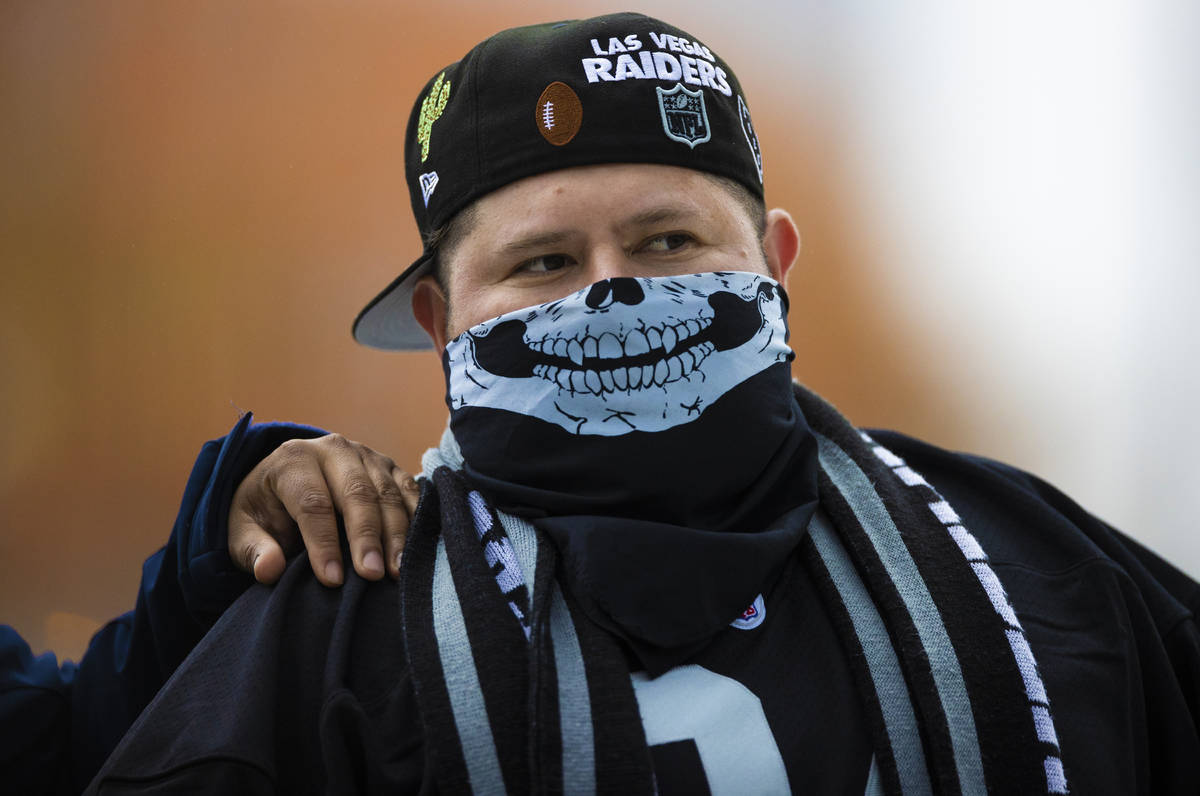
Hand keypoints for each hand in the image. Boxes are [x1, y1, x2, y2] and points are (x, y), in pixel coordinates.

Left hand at [228, 434, 419, 586]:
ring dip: (396, 533)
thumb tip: (269, 569)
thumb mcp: (243, 530)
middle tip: (373, 575)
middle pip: (356, 492)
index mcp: (292, 460)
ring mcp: (367, 455)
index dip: (323, 542)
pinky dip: (416, 519)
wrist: (288, 483)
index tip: (332, 580)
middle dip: (366, 536)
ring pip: (387, 492)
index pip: (312, 502)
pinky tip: (418, 549)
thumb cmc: (266, 511)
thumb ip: (253, 550)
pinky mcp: (390, 467)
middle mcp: (333, 449)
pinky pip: (409, 490)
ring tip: (397, 570)